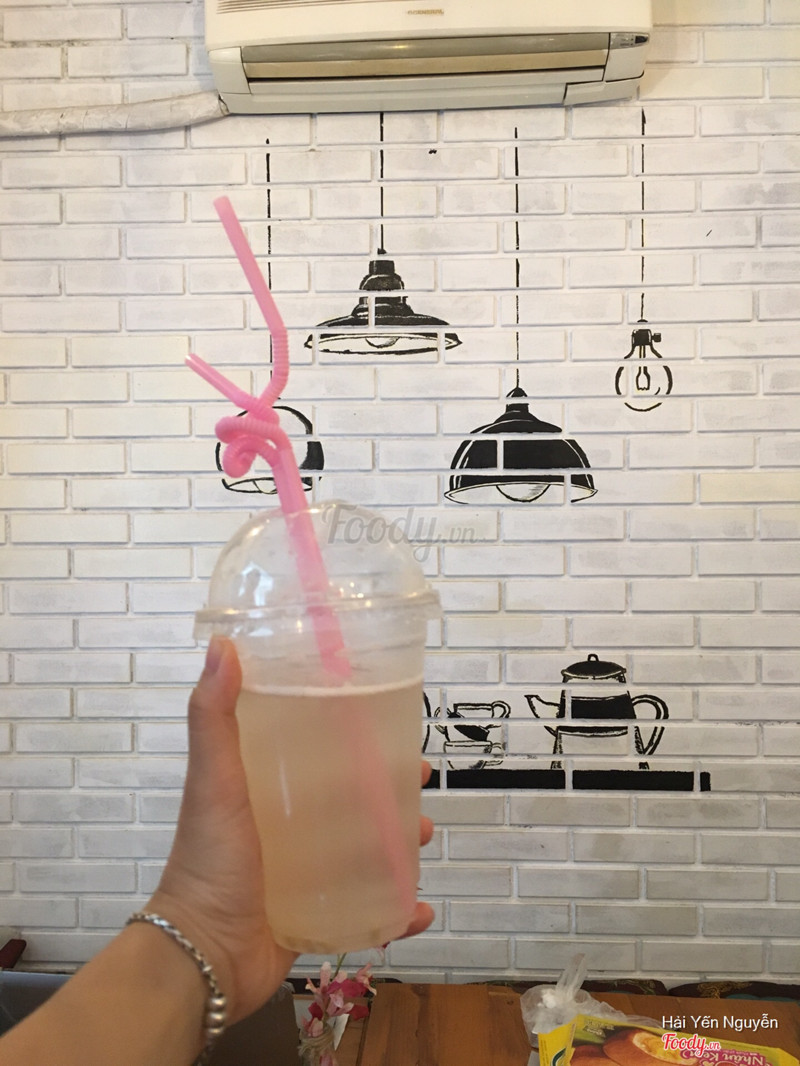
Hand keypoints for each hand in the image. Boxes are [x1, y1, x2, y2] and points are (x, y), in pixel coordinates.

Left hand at [149, 637, 433, 1023]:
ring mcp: (304, 875)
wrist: (202, 956)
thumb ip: (214, 717)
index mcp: (265, 790)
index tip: (393, 727)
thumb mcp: (213, 782)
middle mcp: (287, 828)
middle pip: (352, 800)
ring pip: (367, 851)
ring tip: (422, 838)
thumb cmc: (208, 861)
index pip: (318, 752)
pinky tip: (419, 910)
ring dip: (401, 844)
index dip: (359, 739)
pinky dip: (397, 911)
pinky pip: (368, 911)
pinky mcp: (315, 916)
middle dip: (392, 790)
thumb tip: (222, 644)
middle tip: (422, 785)